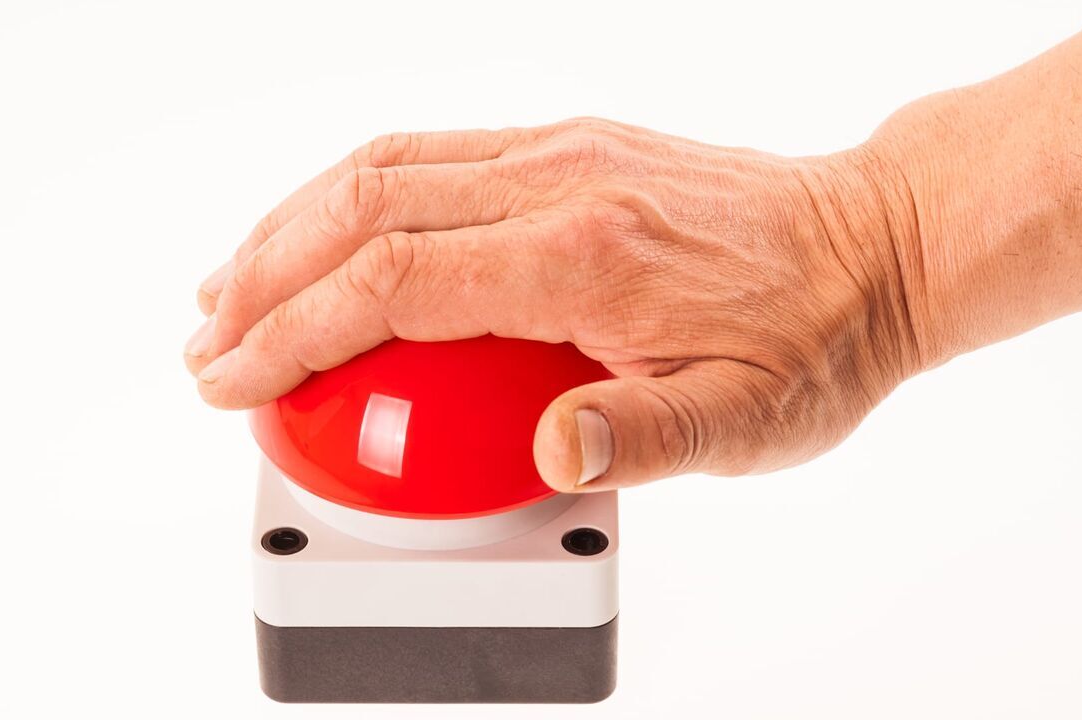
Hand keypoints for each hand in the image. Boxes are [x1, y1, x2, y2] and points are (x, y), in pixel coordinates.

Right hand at [184, 118, 922, 490]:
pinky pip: (426, 157)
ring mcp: (556, 150)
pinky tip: (324, 241)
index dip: (293, 331)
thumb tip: (554, 458)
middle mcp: (558, 180)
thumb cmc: (811, 336)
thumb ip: (646, 435)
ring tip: (232, 288)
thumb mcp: (748, 418)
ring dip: (289, 226)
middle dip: (261, 276)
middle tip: (206, 343)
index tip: (234, 376)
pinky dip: (348, 200)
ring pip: (381, 168)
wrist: (875, 244)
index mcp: (584, 252)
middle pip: (360, 207)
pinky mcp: (563, 145)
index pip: (393, 282)